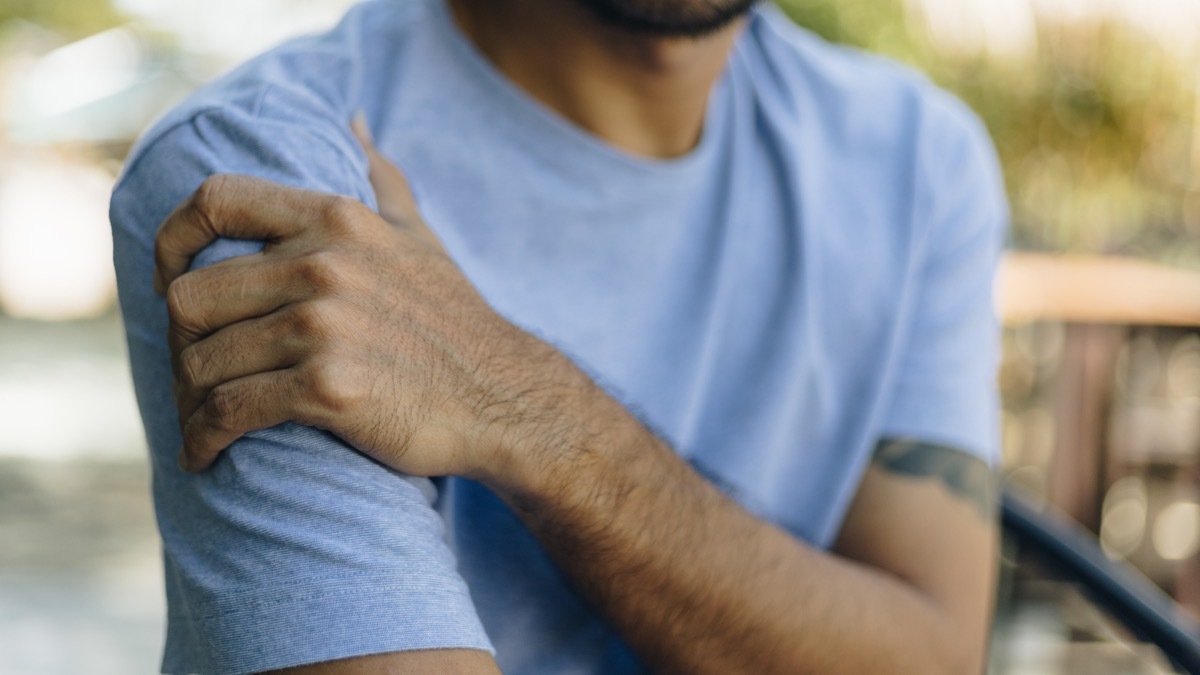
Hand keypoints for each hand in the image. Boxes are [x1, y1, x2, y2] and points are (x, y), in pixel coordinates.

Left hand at [156, 118, 573, 477]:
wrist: (503, 398)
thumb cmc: (453, 319)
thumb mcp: (417, 235)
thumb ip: (380, 175)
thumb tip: (352, 118)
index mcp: (336, 219)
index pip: (214, 201)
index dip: (172, 240)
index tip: (170, 281)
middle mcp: (324, 265)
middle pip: (191, 298)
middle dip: (181, 343)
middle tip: (194, 372)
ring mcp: (326, 327)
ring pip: (203, 362)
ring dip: (189, 400)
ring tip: (199, 418)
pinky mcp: (329, 388)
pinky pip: (229, 410)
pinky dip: (204, 438)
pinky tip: (205, 454)